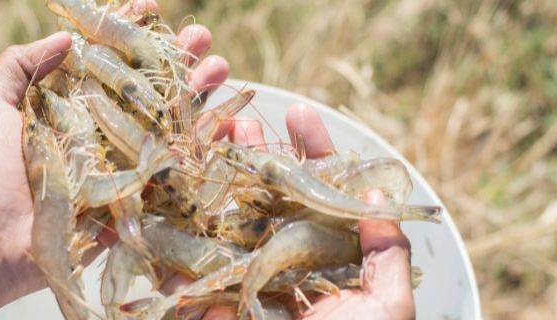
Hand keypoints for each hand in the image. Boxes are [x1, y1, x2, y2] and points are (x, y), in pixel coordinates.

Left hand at [0, 1, 229, 318]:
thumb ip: (21, 63)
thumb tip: (67, 36)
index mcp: (71, 105)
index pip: (109, 61)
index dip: (132, 34)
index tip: (153, 8)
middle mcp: (102, 130)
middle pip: (150, 88)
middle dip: (178, 60)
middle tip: (202, 38)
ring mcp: (122, 163)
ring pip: (170, 122)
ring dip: (198, 95)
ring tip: (219, 69)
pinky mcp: (136, 197)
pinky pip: (177, 170)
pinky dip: (204, 149)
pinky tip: (226, 125)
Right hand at [161, 105, 415, 319]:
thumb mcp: (388, 310)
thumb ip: (387, 254)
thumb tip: (379, 196)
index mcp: (328, 262)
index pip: (321, 196)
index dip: (313, 154)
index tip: (300, 114)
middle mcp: (286, 267)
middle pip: (268, 200)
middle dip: (253, 156)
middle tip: (239, 117)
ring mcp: (246, 285)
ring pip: (228, 222)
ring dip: (213, 180)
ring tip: (202, 138)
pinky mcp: (212, 306)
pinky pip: (191, 268)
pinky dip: (176, 233)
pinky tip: (168, 191)